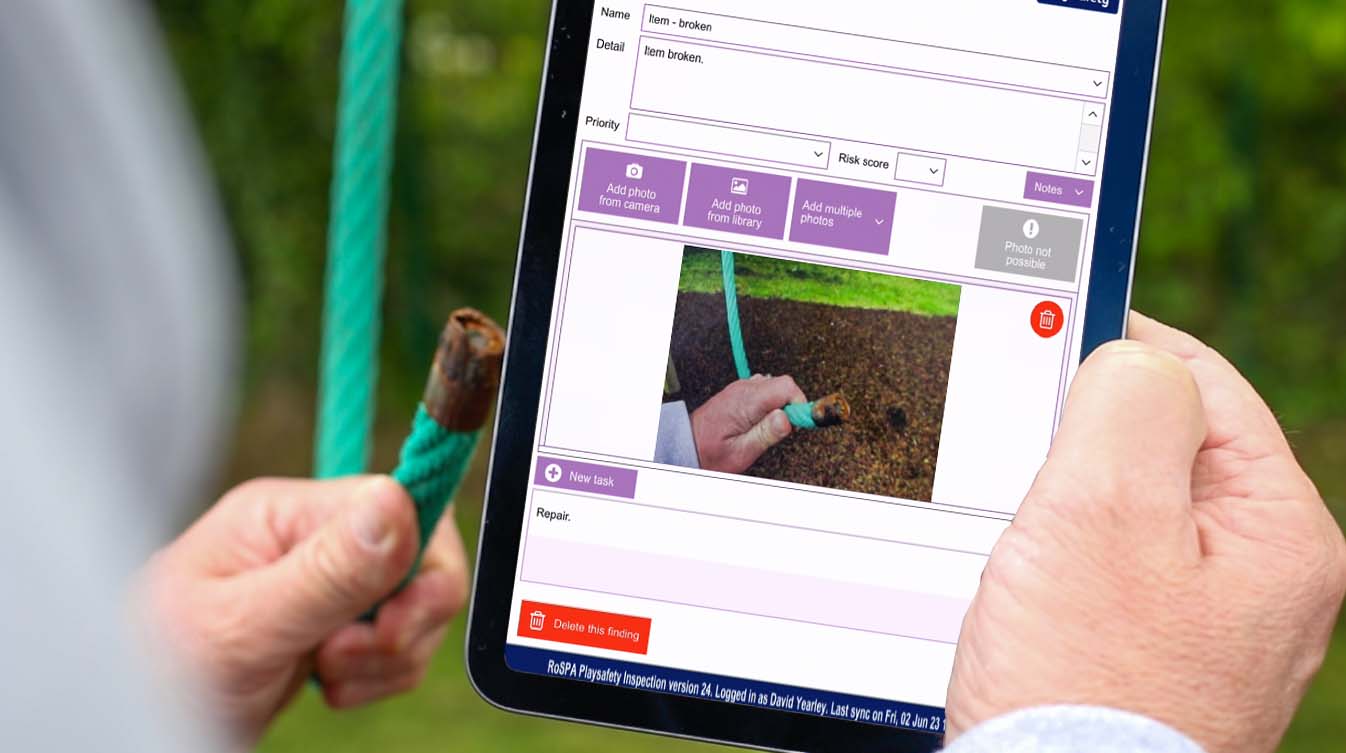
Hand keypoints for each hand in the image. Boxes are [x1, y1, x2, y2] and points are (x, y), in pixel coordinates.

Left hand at [138, 476, 467, 745]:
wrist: (135, 723)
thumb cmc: (162, 671)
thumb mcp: (243, 623)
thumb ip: (326, 570)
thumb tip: (399, 503)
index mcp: (287, 513)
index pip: (401, 505)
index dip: (419, 565)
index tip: (392, 625)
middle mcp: (313, 539)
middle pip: (423, 558)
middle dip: (409, 619)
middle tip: (346, 659)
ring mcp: (328, 586)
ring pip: (419, 608)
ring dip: (390, 657)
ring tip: (328, 679)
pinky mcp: (338, 629)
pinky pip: (401, 646)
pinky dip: (382, 676)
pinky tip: (332, 690)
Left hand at [690, 375, 806, 472]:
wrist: (687, 444)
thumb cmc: (710, 452)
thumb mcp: (741, 451)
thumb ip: (765, 434)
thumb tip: (787, 418)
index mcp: (746, 401)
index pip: (785, 386)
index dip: (799, 402)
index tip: (800, 421)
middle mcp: (743, 389)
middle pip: (783, 384)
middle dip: (791, 405)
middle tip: (782, 428)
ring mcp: (741, 388)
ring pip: (774, 385)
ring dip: (780, 403)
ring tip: (767, 426)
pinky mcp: (739, 391)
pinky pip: (763, 389)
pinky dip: (769, 402)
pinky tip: (759, 420)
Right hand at [945, 313, 1345, 752]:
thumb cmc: (1079, 679)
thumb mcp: (1102, 509)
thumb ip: (1129, 401)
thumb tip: (1132, 359)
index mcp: (1279, 534)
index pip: (1206, 386)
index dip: (1123, 350)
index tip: (1048, 335)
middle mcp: (1259, 581)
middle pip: (1163, 449)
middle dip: (1084, 444)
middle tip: (1028, 471)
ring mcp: (1207, 624)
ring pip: (1125, 511)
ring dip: (1066, 508)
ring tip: (1028, 548)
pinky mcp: (1153, 658)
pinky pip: (1104, 570)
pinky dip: (1060, 561)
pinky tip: (1030, 591)